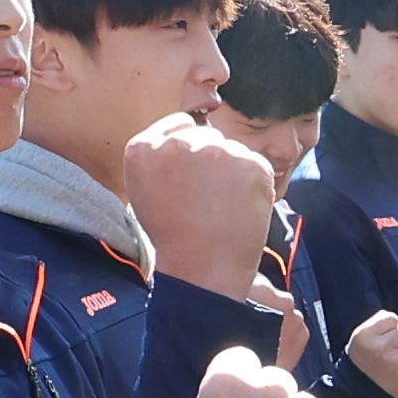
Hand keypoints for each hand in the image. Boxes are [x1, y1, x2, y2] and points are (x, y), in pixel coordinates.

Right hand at [115, 113, 282, 299]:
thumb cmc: (173, 238)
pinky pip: (255, 166)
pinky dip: (254, 185)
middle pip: (206, 136)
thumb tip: (187, 132)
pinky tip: (241, 209)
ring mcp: (216, 150)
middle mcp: (177, 143)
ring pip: (232, 150)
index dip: (189, 152)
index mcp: (142, 148)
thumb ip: (158, 158)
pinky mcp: (249, 163)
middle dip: (211, 160)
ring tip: (222, 208)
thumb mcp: (143, 193)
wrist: (201, 271)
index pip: (178, 126)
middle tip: (207, 198)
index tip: (191, 176)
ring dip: (233, 172)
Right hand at [343, 308, 397, 397]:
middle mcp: (379, 347)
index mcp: (365, 335)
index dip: (390, 328)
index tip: (384, 338)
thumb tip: (396, 319)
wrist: (358, 395)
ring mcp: (393, 362)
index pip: (391, 318)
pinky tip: (397, 373)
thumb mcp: (359, 339)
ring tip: (393, 363)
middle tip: (389, 352)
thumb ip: (376, 324)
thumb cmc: (361, 363)